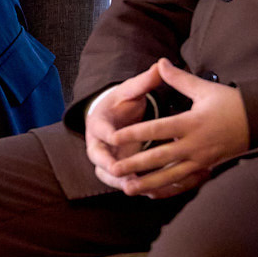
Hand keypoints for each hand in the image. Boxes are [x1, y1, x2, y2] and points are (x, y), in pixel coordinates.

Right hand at [82, 67, 165, 189]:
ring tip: (135, 187)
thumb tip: (160, 65)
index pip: (99, 129)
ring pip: (107, 176)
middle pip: (97, 158)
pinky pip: (122, 183)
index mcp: (99, 123)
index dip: (106, 134)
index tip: (115, 137)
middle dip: (107, 165)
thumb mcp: (130, 91)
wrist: (114, 118)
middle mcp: (98, 144)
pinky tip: (153, 191)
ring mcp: (107, 160)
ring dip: (119, 182)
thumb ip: (144, 82)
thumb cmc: (122, 104)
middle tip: (118, 170)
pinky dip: (135, 187)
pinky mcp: (117, 172)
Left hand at [88, 59, 249, 198]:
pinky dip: (168, 189)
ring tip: (127, 188)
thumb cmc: (231, 102)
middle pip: (161, 157)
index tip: (114, 137)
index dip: (135, 133)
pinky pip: (184, 182)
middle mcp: (195, 144)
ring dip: (148, 183)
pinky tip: (151, 194)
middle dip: (136, 164)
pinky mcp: (207, 168)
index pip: (158, 129)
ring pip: (171, 175)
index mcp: (192, 122)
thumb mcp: (204, 89)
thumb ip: (178, 79)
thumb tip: (159, 62)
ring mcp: (202, 159)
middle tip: (113, 169)